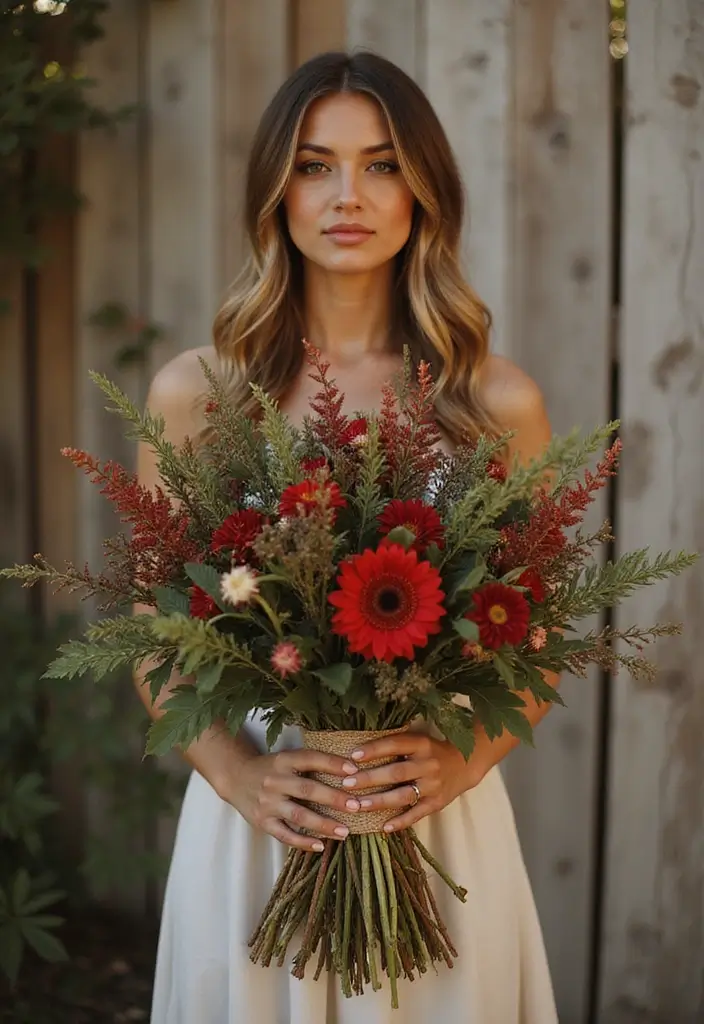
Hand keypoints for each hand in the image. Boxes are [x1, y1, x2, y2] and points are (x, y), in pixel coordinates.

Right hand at [225, 748, 362, 852]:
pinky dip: (303, 842)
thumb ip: (309, 763)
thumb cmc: (270, 768)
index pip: (310, 759)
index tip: (354, 769)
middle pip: (308, 790)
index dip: (332, 763)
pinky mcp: (262, 822)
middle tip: (356, 806)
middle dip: (334, 798)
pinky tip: (321, 846)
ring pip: (299, 816)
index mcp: (283, 760)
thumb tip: (348, 771)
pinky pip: (285, 835)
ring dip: (324, 824)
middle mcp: (275, 781)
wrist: (235, 777)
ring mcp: (267, 803)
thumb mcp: (286, 758)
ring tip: (345, 831)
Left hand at [338, 732, 471, 832]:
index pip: (395, 744)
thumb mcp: (418, 740)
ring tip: (358, 805)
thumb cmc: (432, 751)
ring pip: (403, 795)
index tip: (353, 756)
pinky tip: (384, 827)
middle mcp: (428, 764)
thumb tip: (360, 750)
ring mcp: (433, 785)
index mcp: (422, 744)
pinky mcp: (437, 803)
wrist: (465, 764)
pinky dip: (400, 821)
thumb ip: (396, 744)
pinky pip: (417, 814)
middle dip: (369, 779)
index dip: (374, 749)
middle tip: (347, 783)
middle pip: (396, 772)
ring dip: (379, 801)